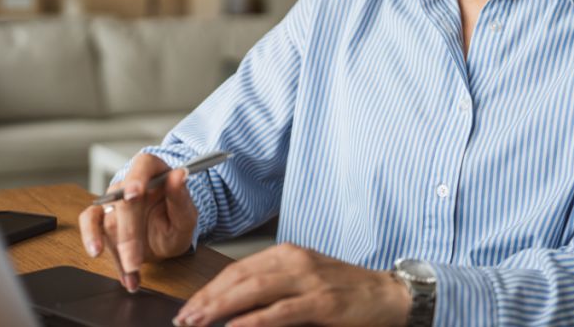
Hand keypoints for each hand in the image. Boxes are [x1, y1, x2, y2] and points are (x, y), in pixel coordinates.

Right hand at [78, 153, 198, 292]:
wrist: (166, 236)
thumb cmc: (176, 220)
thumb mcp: (186, 215)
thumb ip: (181, 197)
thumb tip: (180, 175)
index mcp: (154, 172)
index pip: (143, 165)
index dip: (137, 178)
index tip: (135, 195)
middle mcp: (130, 182)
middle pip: (123, 201)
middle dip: (128, 234)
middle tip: (135, 260)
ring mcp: (113, 199)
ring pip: (107, 218)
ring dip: (117, 249)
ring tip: (129, 269)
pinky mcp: (101, 216)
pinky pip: (90, 224)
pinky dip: (95, 243)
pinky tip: (106, 260)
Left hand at [173, 243, 410, 326]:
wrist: (389, 294)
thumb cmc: (347, 290)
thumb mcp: (306, 280)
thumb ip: (274, 287)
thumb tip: (235, 306)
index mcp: (288, 253)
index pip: (238, 269)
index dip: (209, 288)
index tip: (188, 306)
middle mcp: (295, 260)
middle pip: (240, 277)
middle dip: (207, 299)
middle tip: (183, 318)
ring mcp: (309, 280)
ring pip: (254, 290)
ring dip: (221, 307)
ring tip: (198, 321)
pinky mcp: (323, 301)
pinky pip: (281, 310)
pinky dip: (255, 319)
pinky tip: (234, 326)